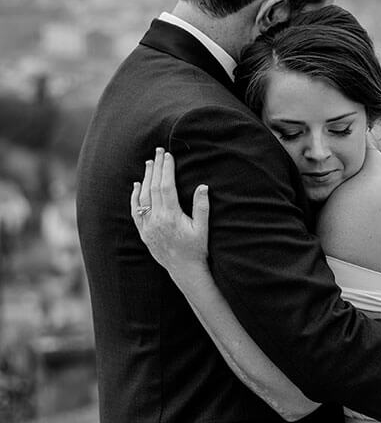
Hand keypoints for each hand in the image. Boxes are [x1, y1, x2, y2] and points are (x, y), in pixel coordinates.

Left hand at [130, 148, 209, 275]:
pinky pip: (135, 211)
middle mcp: (157, 220)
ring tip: (149, 163)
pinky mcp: (144, 232)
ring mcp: (148, 226)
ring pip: (143, 197)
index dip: (166, 170)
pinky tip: (137, 185)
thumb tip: (203, 186)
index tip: (168, 156)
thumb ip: (201, 207)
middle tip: (158, 152)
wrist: (184, 270)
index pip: (166, 187)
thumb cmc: (196, 249)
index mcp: (171, 216)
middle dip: (156, 168)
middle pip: (153, 188)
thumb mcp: (203, 229)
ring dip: (146, 178)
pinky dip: (134, 197)